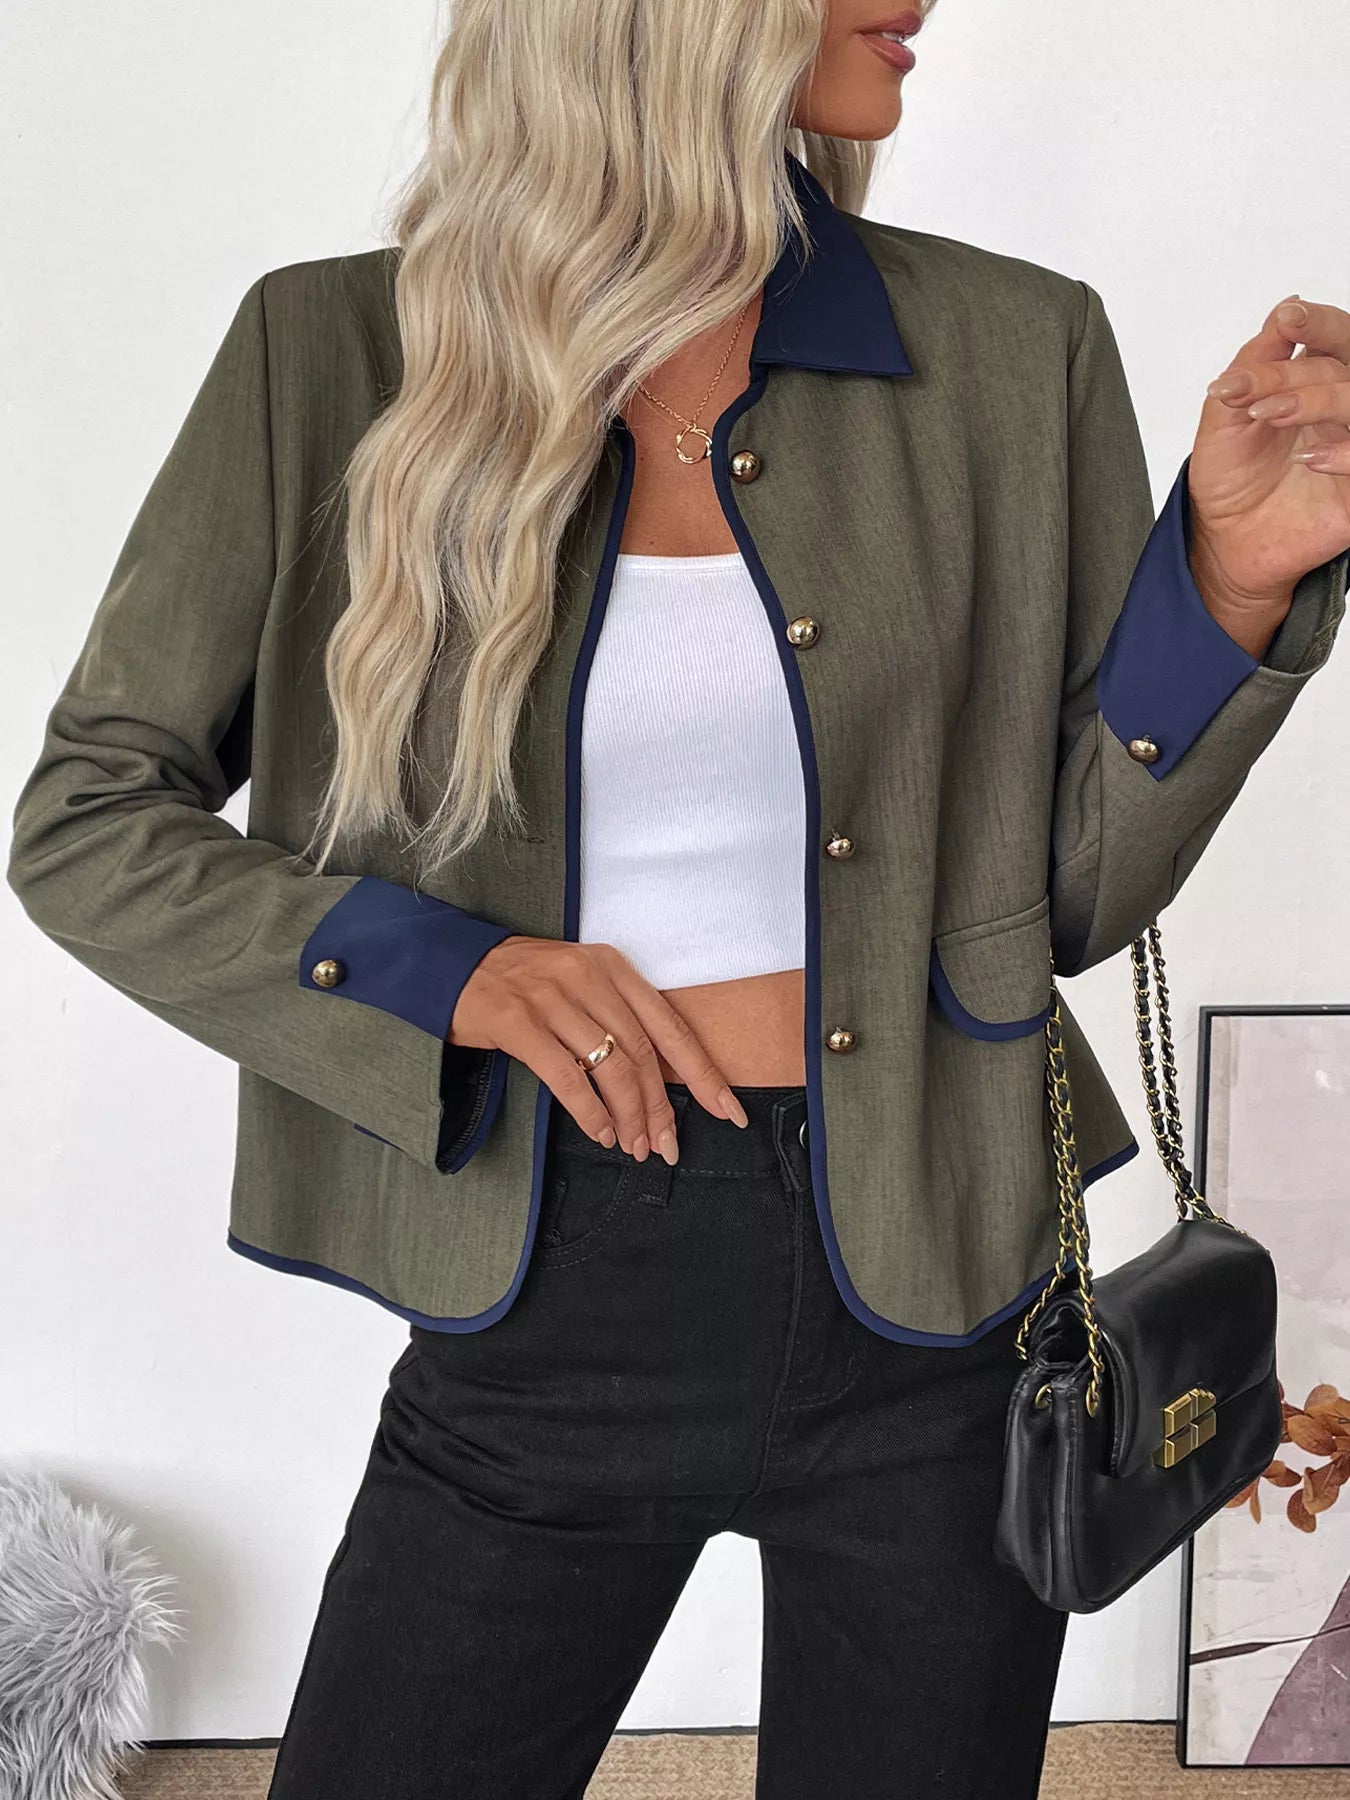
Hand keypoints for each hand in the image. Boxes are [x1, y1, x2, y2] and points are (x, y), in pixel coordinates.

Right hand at [448, 935, 746, 1162]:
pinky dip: (590, 1112)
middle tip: (666, 1147)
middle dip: (661, 1109)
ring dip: (629, 1116)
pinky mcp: (518, 1021)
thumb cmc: (518, 982)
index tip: (729, 1109)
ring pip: (611, 1067)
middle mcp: (588, 976)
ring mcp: (552, 997)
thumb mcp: (576, 983)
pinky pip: (567, 1076)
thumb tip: (654, 1081)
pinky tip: (601, 1132)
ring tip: (632, 1146)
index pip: (670, 1026)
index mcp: (611, 966)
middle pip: (644, 1053)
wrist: (448, 964)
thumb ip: (614, 1017)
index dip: (703, 1072)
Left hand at [1190, 295, 1349, 632]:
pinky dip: (1344, 455)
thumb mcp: (1225, 415)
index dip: (1316, 324)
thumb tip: (1284, 310)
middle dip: (1305, 369)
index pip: (1331, 338)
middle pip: (1346, 366)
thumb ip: (1252, 364)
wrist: (1224, 538)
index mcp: (1314, 381)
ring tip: (1267, 414)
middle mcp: (1339, 408)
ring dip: (1318, 402)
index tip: (1288, 319)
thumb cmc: (1230, 477)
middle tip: (1261, 388)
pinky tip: (1311, 460)